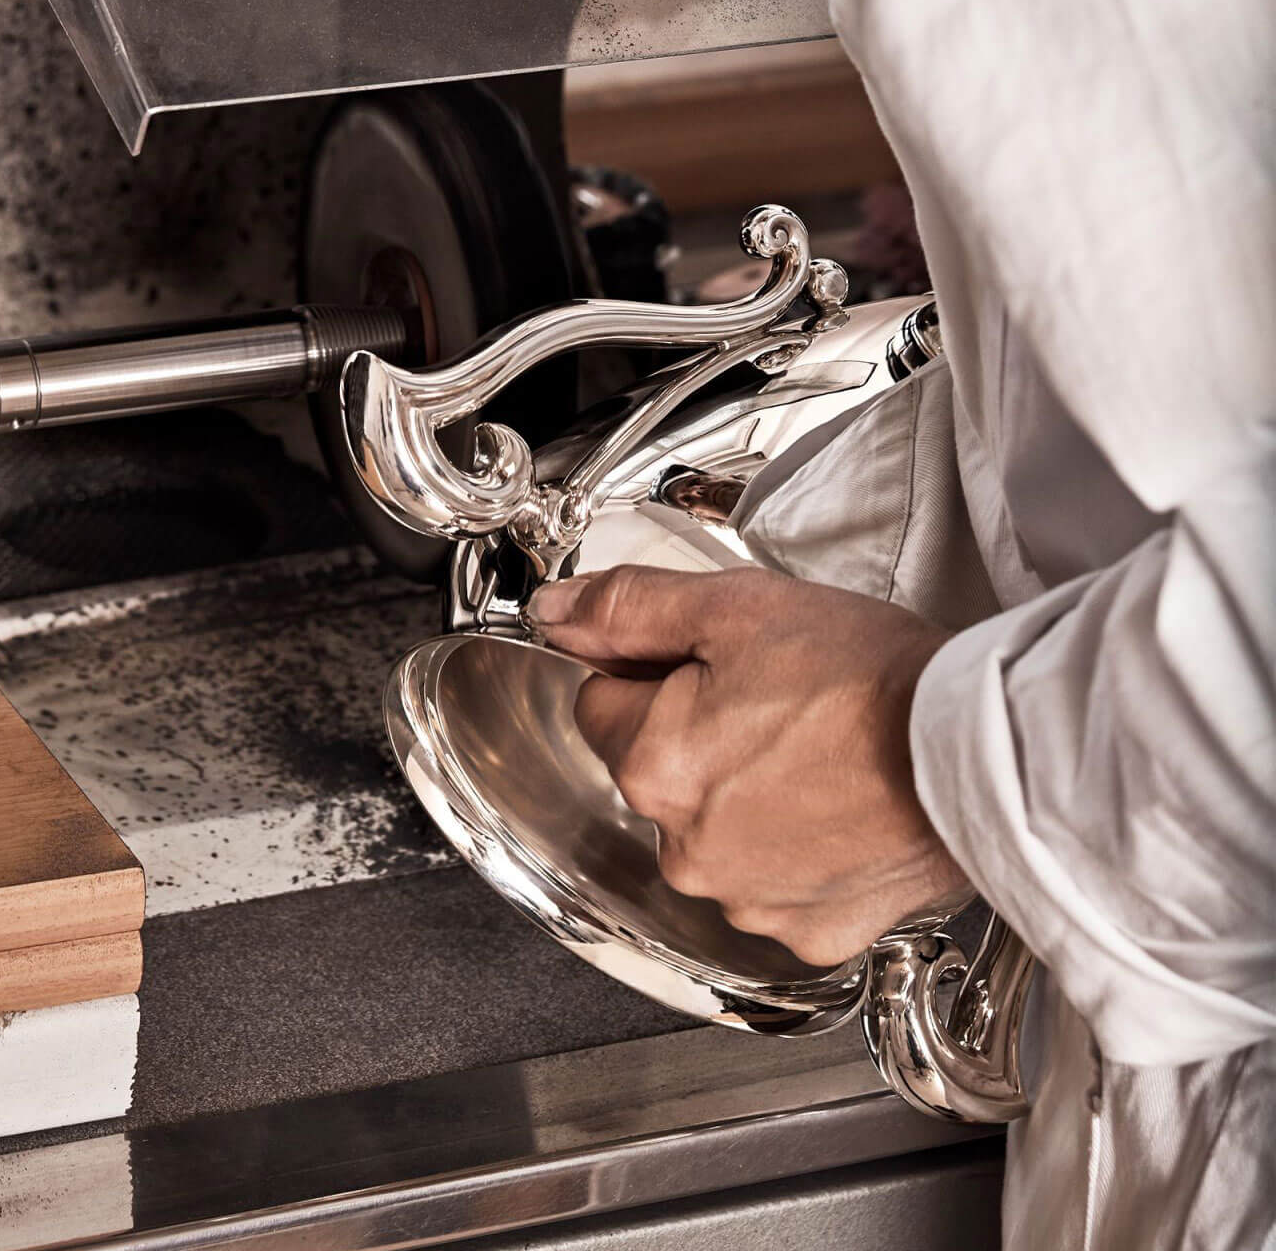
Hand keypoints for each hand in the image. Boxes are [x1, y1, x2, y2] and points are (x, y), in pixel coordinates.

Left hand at [525, 565, 967, 965]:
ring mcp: (746, 900)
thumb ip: (629, 609)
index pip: (602, 704)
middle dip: (700, 738)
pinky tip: (846, 814)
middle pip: (659, 774)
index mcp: (652, 765)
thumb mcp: (736, 606)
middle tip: (785, 704)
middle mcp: (684, 849)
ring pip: (716, 834)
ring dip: (748, 800)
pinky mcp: (809, 933)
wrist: (985, 751)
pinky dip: (803, 856)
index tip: (715, 662)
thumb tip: (554, 614)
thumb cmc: (870, 677)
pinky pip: (780, 887)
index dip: (653, 672)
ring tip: (825, 758)